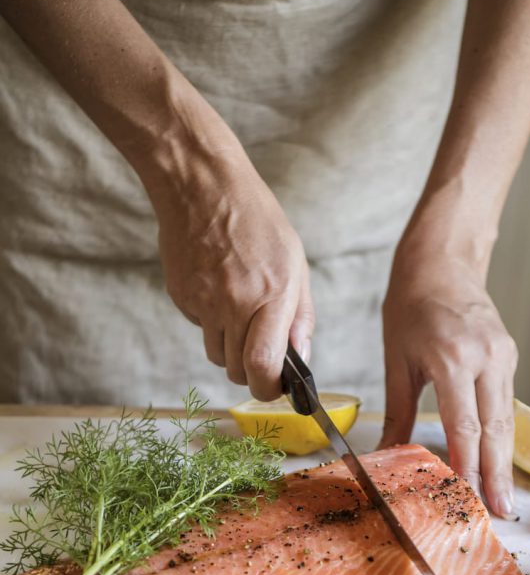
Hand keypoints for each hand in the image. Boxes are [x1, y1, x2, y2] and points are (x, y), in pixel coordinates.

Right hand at [144, 122, 313, 399]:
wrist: (202, 186)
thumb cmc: (258, 222)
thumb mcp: (295, 263)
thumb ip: (300, 317)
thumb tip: (302, 361)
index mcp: (271, 294)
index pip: (262, 365)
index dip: (269, 388)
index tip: (275, 388)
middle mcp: (235, 302)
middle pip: (237, 370)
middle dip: (251, 373)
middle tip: (260, 356)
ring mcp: (204, 301)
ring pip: (217, 356)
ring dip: (230, 349)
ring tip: (238, 312)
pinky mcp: (181, 297)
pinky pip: (200, 329)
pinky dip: (211, 323)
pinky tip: (217, 289)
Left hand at [381, 254, 517, 517]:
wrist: (443, 261)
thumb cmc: (412, 304)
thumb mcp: (396, 359)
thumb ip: (397, 411)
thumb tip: (388, 453)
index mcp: (454, 358)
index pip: (465, 424)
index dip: (468, 464)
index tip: (469, 496)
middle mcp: (486, 358)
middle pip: (496, 428)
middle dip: (498, 474)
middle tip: (502, 511)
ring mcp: (503, 356)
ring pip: (506, 419)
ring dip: (504, 460)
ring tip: (503, 497)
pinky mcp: (509, 355)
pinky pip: (506, 402)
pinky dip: (501, 434)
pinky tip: (497, 460)